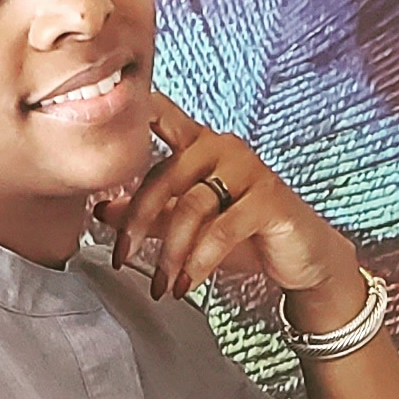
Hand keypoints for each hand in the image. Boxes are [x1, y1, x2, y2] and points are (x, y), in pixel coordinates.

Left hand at [97, 93, 359, 311]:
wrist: (301, 259)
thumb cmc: (244, 235)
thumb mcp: (188, 225)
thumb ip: (148, 214)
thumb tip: (100, 211)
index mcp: (199, 143)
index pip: (159, 115)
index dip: (131, 112)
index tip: (98, 127)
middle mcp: (222, 146)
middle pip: (163, 176)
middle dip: (136, 223)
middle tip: (122, 259)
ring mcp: (248, 170)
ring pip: (190, 207)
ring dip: (170, 254)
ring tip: (163, 286)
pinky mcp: (268, 199)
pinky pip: (221, 230)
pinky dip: (198, 262)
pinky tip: (186, 285)